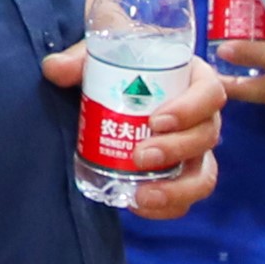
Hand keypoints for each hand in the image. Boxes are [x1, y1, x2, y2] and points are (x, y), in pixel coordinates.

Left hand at [46, 40, 225, 217]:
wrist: (112, 90)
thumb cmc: (117, 67)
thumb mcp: (99, 56)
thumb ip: (77, 59)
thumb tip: (55, 69)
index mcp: (192, 80)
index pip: (210, 93)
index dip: (191, 109)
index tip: (157, 120)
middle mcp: (201, 117)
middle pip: (207, 135)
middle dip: (176, 149)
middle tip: (140, 155)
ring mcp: (193, 150)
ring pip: (203, 174)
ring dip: (177, 188)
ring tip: (143, 194)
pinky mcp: (180, 176)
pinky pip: (185, 198)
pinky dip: (167, 206)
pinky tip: (138, 205)